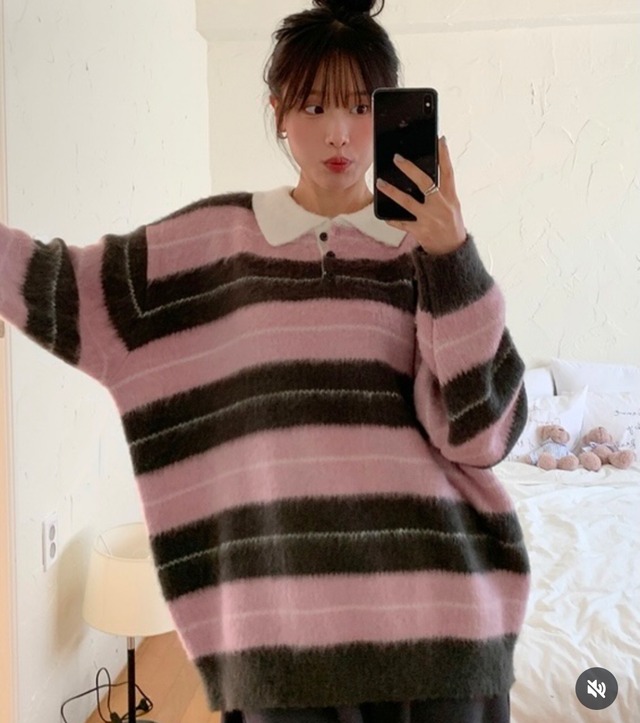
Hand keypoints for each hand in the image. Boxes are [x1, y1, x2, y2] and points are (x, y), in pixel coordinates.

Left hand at [375, 137, 466, 254]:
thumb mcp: (452, 206)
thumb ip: (442, 191)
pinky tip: (384, 216)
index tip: (440, 140)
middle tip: (396, 158)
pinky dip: (392, 220)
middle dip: (410, 169)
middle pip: (425, 182)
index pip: (448, 172)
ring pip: (408, 202)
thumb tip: (427, 175)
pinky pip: (402, 224)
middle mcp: (440, 205)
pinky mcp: (420, 231)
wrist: (452, 251)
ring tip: (380, 182)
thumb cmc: (451, 225)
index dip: (445, 155)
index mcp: (450, 197)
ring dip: (392, 191)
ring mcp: (430, 218)